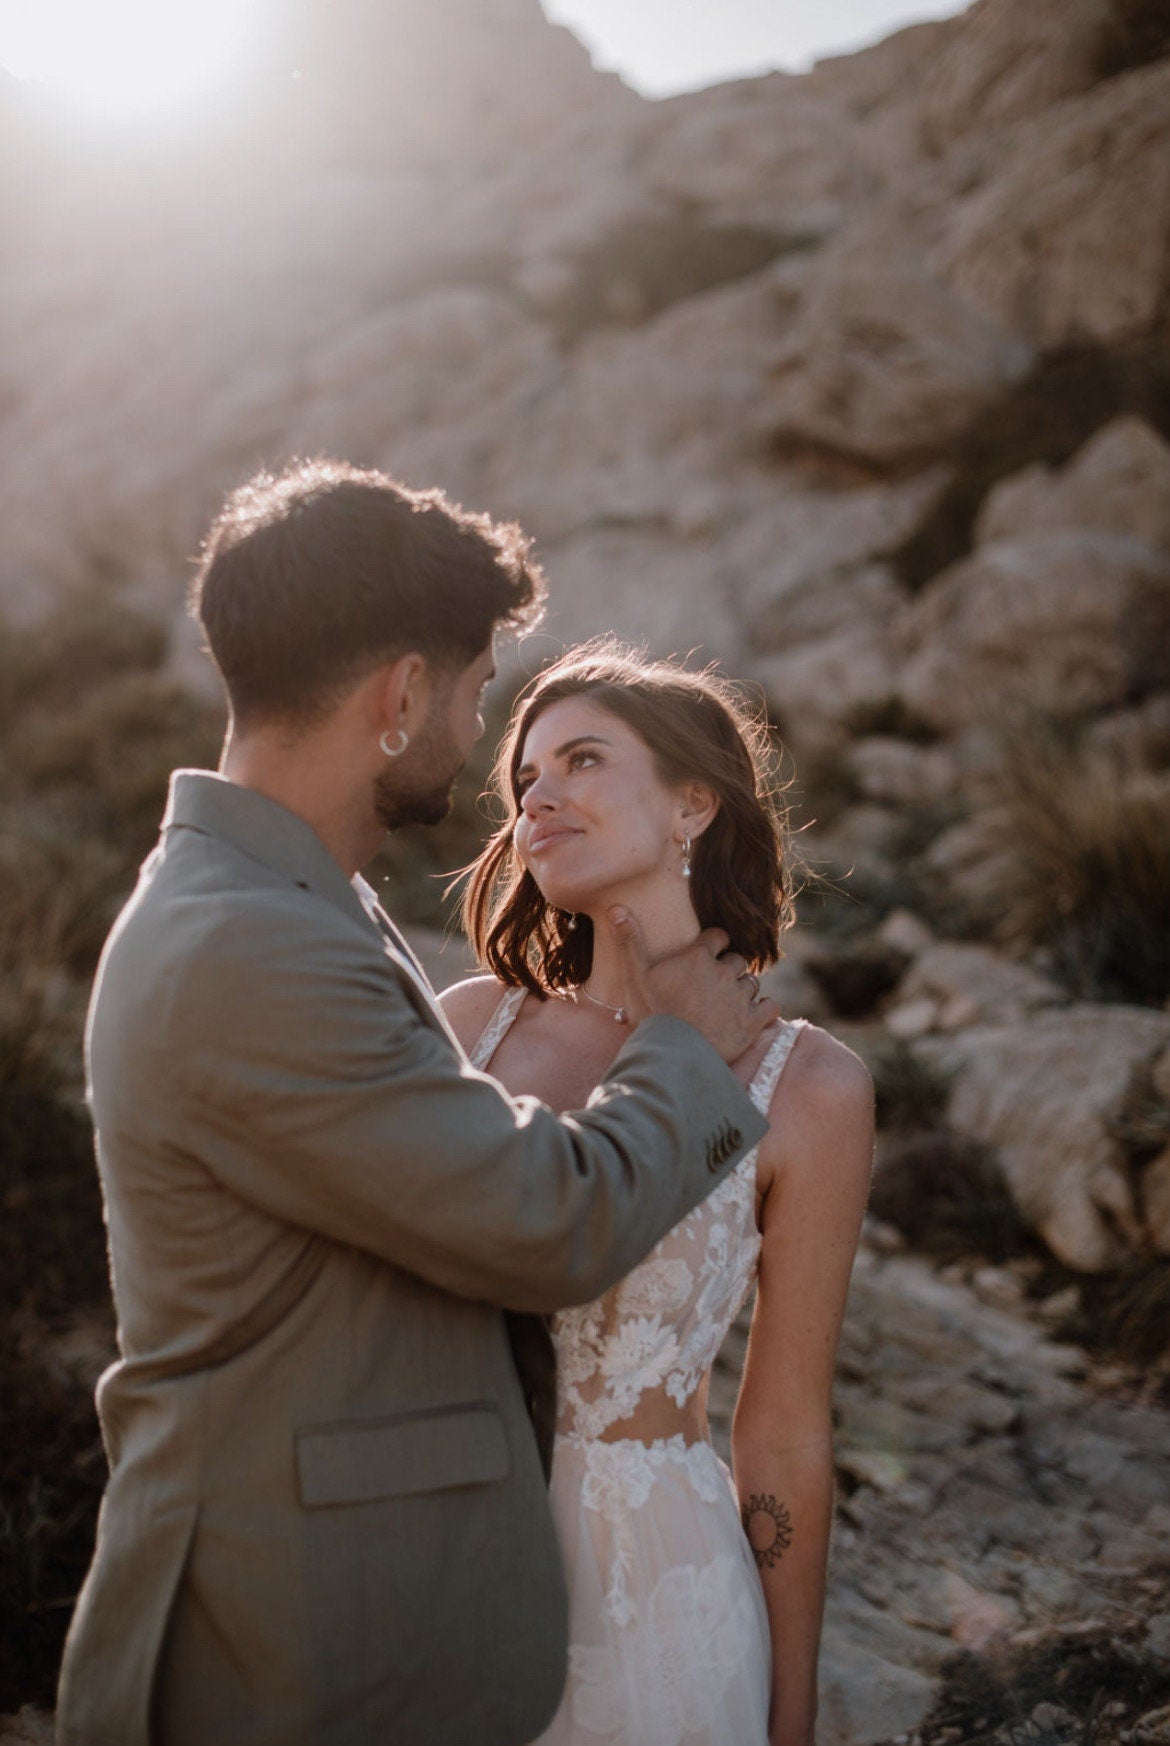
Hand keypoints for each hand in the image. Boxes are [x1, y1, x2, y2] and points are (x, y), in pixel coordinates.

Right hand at [607, 907, 778, 1063]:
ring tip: (728, 1003)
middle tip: (715, 984)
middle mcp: (724, 972)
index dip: (715, 942)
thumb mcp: (635, 975)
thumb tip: (615, 907)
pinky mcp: (752, 1022)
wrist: (671, 1055)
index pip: (718, 936)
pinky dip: (765, 1009)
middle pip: (737, 960)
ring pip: (753, 983)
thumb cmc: (651, 1014)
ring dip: (744, 989)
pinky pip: (771, 1006)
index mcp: (698, 957)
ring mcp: (740, 997)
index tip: (709, 952)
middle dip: (729, 968)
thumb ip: (629, 940)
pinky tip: (754, 1014)